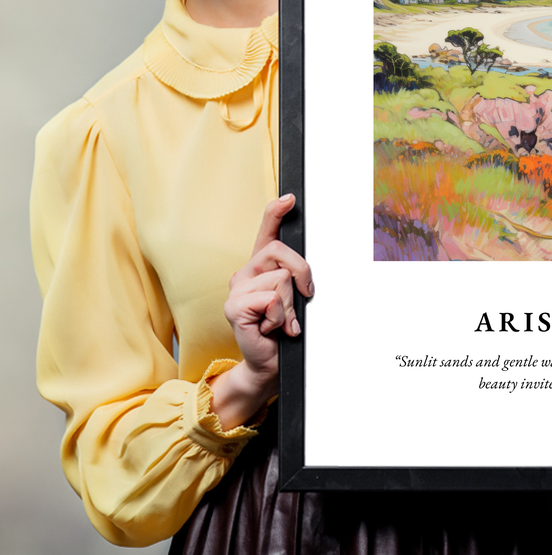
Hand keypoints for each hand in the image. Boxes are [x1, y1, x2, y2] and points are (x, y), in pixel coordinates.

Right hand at [209, 194, 313, 428]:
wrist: (270, 363)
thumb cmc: (283, 330)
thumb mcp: (294, 298)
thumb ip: (295, 278)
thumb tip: (305, 271)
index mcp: (260, 267)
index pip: (266, 232)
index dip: (276, 212)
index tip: (290, 198)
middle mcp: (245, 273)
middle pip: (281, 252)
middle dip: (302, 274)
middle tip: (303, 298)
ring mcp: (236, 289)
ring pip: (281, 279)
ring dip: (290, 305)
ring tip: (282, 321)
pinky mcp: (234, 307)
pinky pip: (271, 299)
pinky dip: (280, 317)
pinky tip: (271, 329)